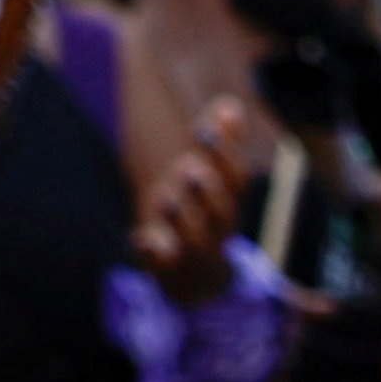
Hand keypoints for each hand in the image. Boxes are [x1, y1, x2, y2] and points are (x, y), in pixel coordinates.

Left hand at [135, 98, 263, 303]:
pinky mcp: (170, 267)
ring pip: (195, 239)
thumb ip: (219, 141)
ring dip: (180, 217)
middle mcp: (217, 227)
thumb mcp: (211, 174)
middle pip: (220, 212)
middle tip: (189, 168)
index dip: (224, 155)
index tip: (204, 127)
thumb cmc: (201, 211)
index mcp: (228, 201)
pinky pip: (165, 264)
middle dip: (207, 191)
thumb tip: (231, 105)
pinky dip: (155, 253)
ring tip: (165, 196)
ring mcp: (194, 249)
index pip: (237, 180)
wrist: (196, 276)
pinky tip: (143, 239)